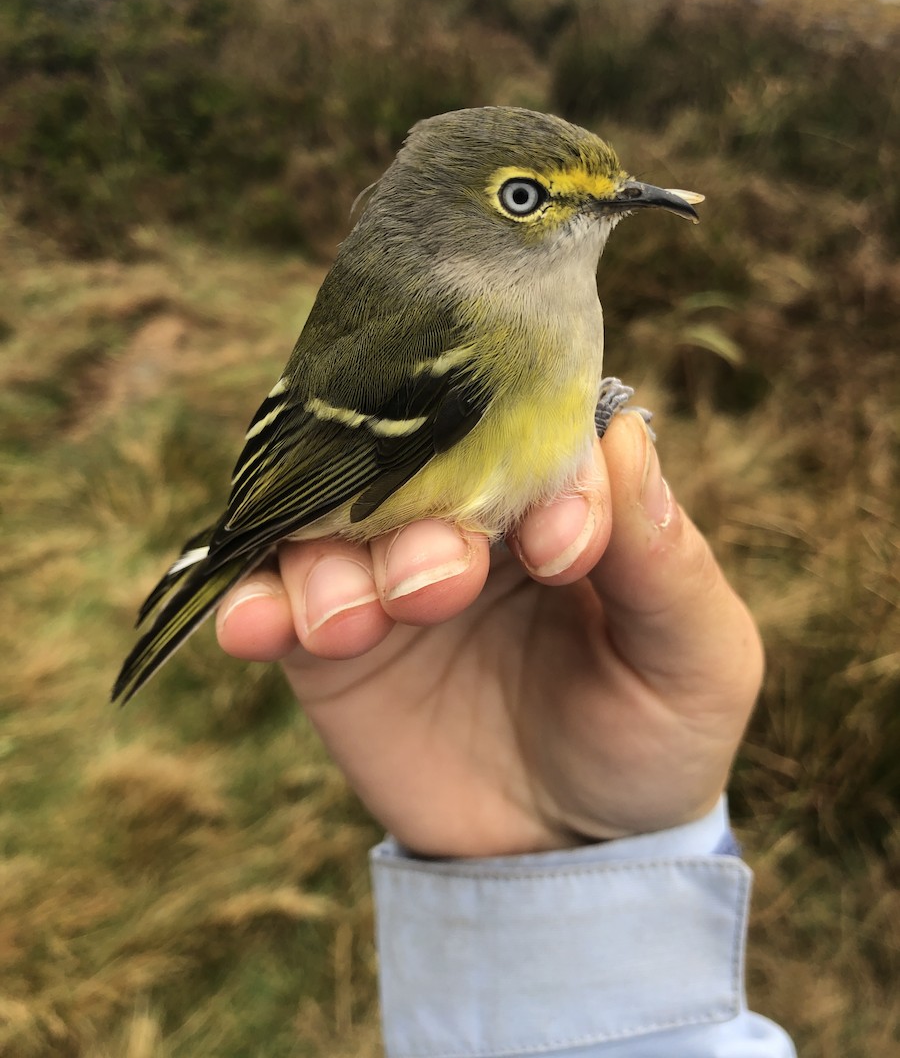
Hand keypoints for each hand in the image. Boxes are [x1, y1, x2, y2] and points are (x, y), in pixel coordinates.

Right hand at [216, 413, 762, 857]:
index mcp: (559, 500)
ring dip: (330, 563)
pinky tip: (257, 631)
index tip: (554, 549)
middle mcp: (467, 520)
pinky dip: (255, 602)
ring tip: (355, 626)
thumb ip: (665, 558)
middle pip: (410, 462)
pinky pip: (272, 599)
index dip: (534, 470)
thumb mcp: (700, 662)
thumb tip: (619, 436)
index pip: (532, 434)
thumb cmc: (653, 737)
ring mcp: (390, 576)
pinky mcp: (331, 644)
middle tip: (442, 586)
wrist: (569, 851)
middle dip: (415, 515)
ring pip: (329, 523)